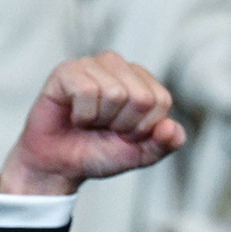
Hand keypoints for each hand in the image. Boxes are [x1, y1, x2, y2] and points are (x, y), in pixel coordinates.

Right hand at [0, 52, 184, 195]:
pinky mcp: (66, 71)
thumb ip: (164, 144)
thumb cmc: (98, 153)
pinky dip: (81, 114)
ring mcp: (92, 65)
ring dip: (100, 120)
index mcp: (142, 81)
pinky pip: (86, 91)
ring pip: (114, 93)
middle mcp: (119, 67)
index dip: (143, 127)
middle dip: (122, 125)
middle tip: (103, 129)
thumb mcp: (139, 155)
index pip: (160, 101)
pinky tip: (74, 115)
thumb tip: (171, 128)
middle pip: (140, 97)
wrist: (59, 166)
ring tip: (89, 122)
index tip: (125, 134)